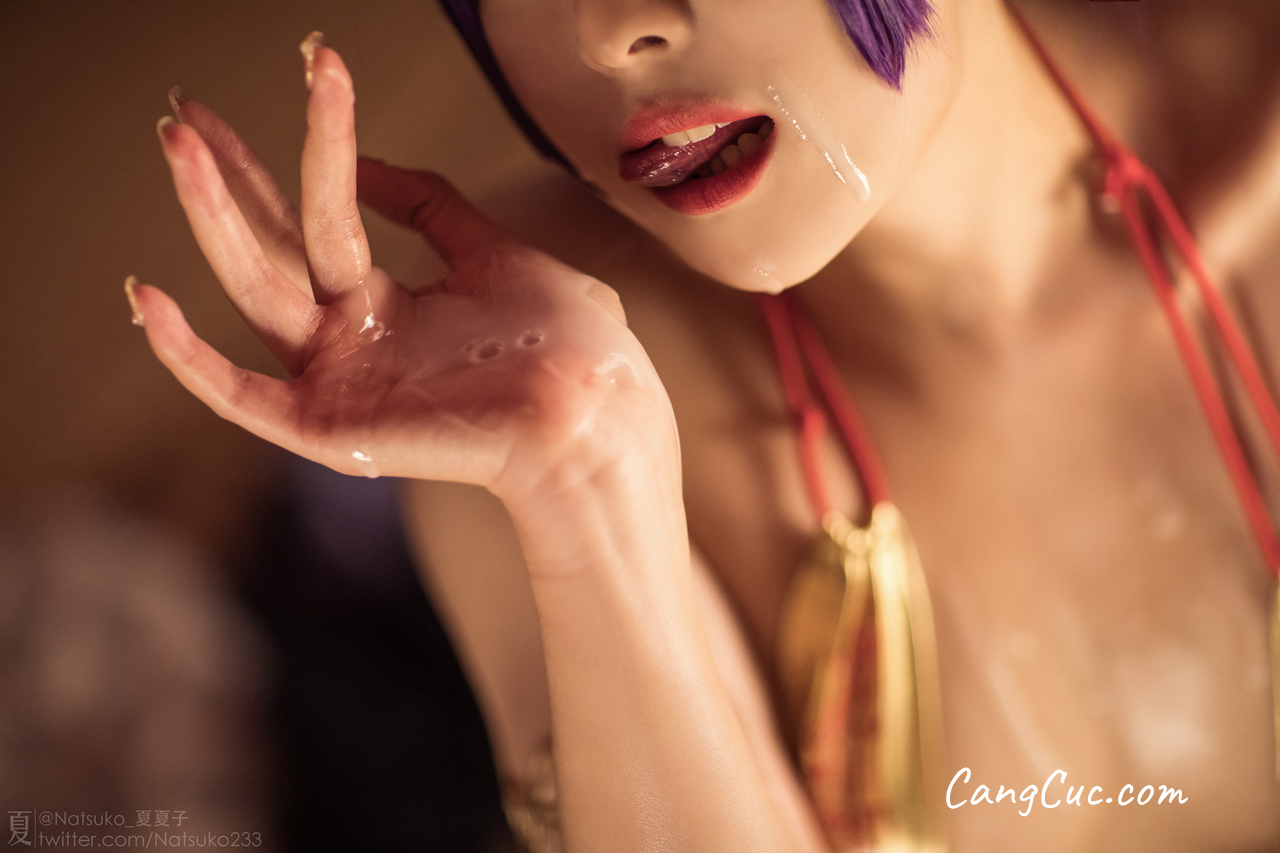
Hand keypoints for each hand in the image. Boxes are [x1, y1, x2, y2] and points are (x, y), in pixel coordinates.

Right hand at [130, 40, 675, 502]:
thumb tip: (371, 165)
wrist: (597, 409)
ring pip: (252, 292)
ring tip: (182, 143)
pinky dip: (189, 356)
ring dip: (212, 219)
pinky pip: (240, 395)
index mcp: (389, 297)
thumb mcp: (498, 254)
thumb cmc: (565, 341)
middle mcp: (352, 334)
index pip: (325, 212)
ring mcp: (337, 379)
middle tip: (185, 109)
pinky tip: (147, 296)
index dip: (317, 141)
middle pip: (272, 244)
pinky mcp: (330, 427)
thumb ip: (434, 209)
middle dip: (228, 177)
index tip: (316, 67)